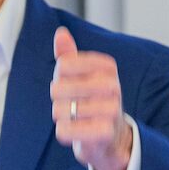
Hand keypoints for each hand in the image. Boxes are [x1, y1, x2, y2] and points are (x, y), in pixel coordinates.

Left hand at [51, 27, 132, 169]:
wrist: (111, 136)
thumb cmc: (92, 101)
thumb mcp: (82, 75)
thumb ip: (69, 55)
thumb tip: (61, 33)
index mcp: (107, 67)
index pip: (63, 65)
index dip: (60, 78)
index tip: (73, 84)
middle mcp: (112, 85)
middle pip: (57, 88)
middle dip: (59, 100)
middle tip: (75, 105)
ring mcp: (110, 109)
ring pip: (59, 110)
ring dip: (62, 118)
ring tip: (78, 119)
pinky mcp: (104, 132)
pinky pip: (64, 130)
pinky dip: (64, 133)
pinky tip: (77, 132)